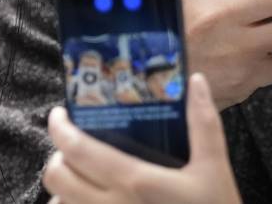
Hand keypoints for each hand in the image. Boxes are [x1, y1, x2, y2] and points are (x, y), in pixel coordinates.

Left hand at [43, 73, 241, 203]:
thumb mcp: (214, 167)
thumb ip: (203, 122)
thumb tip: (196, 80)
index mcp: (134, 180)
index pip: (78, 149)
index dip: (59, 128)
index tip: (60, 115)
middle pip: (57, 176)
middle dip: (58, 156)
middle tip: (73, 147)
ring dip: (62, 187)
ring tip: (79, 177)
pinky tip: (87, 202)